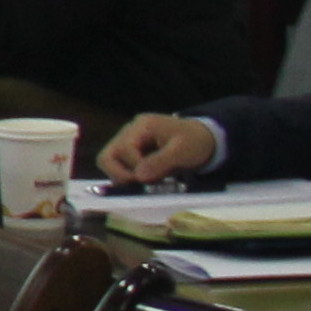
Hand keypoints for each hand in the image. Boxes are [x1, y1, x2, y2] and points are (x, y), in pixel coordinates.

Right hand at [94, 111, 223, 184]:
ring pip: (109, 164)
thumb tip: (138, 176)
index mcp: (142, 126)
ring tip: (146, 184)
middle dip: (121, 175)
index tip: (151, 179)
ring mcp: (127, 144)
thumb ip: (161, 162)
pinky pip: (119, 169)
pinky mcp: (130, 155)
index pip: (124, 149)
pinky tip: (148, 181)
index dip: (135, 167)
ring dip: (125, 178)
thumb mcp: (183, 151)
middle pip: (107, 157)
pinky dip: (130, 179)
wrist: (204, 140)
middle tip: (140, 185)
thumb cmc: (195, 141)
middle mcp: (129, 133)